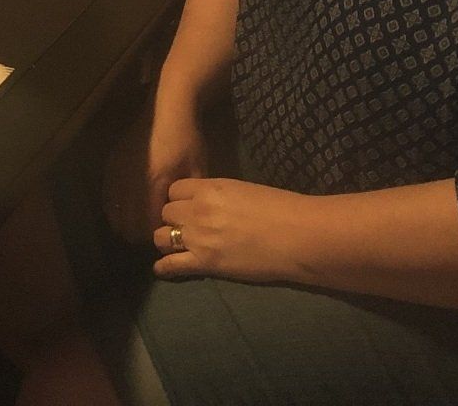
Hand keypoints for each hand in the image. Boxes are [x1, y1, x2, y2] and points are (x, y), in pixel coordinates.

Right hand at [104, 95, 210, 240]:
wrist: (165, 110)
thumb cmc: (186, 139)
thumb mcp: (197, 168)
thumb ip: (191, 197)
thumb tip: (188, 221)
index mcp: (154, 183)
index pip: (148, 224)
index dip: (156, 236)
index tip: (165, 238)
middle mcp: (131, 181)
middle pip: (127, 224)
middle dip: (138, 235)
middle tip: (151, 235)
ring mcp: (118, 173)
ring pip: (113, 213)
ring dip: (124, 224)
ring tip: (137, 226)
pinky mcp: (111, 165)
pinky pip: (106, 198)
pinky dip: (114, 209)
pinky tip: (124, 210)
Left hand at [154, 177, 299, 282]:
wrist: (296, 235)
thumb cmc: (278, 208)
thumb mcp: (242, 190)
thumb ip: (218, 194)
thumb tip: (208, 202)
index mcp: (208, 188)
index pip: (174, 190)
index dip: (180, 199)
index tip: (187, 207)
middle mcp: (197, 210)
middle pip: (166, 212)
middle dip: (174, 219)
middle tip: (185, 228)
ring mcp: (198, 238)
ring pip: (161, 237)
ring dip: (167, 240)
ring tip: (176, 246)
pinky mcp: (204, 263)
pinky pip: (170, 265)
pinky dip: (164, 268)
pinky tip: (162, 269)